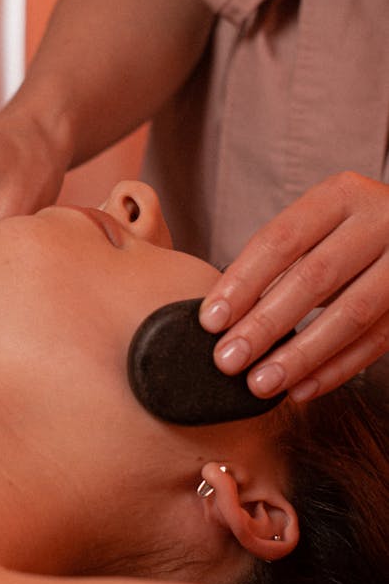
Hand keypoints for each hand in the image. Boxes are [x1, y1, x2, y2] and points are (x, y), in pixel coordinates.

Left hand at [199, 172, 388, 401]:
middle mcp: (379, 221)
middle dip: (265, 325)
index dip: (243, 282)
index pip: (281, 240)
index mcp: (341, 196)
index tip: (211, 321)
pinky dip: (336, 369)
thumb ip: (280, 259)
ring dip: (300, 355)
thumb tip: (224, 317)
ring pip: (351, 314)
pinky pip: (377, 341)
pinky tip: (302, 388)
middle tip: (228, 360)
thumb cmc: (349, 234)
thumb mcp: (319, 225)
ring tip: (261, 383)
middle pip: (314, 278)